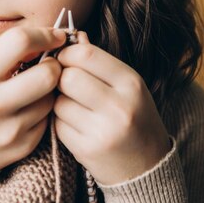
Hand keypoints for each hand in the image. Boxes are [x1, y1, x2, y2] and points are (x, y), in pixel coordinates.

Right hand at [0, 26, 65, 170]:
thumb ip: (7, 58)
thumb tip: (49, 41)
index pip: (19, 42)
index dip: (45, 34)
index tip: (56, 36)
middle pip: (47, 74)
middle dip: (55, 65)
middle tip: (50, 65)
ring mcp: (9, 129)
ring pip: (51, 99)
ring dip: (49, 91)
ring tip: (32, 92)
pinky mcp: (22, 147)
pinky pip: (48, 121)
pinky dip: (43, 113)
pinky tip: (26, 113)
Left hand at [55, 32, 170, 184]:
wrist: (147, 167)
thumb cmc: (133, 117)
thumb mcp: (126, 85)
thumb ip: (99, 60)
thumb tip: (73, 35)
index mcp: (131, 83)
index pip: (85, 54)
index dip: (67, 54)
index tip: (65, 59)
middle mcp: (119, 106)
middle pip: (66, 77)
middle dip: (60, 78)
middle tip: (65, 84)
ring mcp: (102, 131)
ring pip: (58, 102)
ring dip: (58, 102)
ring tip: (75, 107)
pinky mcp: (86, 150)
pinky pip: (56, 125)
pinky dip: (60, 122)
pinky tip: (76, 126)